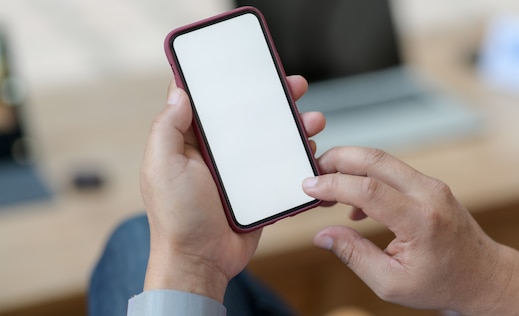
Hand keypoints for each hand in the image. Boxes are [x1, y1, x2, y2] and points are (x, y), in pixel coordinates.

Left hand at [140, 75, 324, 301]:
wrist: (201, 261)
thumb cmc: (177, 217)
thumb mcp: (163, 166)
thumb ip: (168, 128)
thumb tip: (180, 92)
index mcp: (192, 142)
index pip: (210, 101)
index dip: (230, 81)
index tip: (252, 66)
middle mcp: (217, 152)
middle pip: (248, 116)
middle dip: (274, 99)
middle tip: (296, 87)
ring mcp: (240, 171)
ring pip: (270, 138)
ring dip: (293, 126)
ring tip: (313, 120)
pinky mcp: (258, 189)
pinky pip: (281, 166)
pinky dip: (297, 157)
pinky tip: (311, 151)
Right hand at [302, 147, 511, 313]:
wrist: (482, 275)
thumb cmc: (441, 283)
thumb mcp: (391, 282)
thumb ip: (354, 255)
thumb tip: (322, 235)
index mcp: (421, 221)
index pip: (368, 189)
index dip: (333, 185)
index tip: (309, 188)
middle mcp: (428, 194)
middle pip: (374, 159)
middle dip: (337, 160)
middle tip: (312, 174)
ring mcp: (432, 185)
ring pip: (382, 160)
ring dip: (350, 167)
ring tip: (328, 192)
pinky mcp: (429, 185)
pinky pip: (392, 171)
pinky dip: (367, 177)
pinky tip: (356, 206)